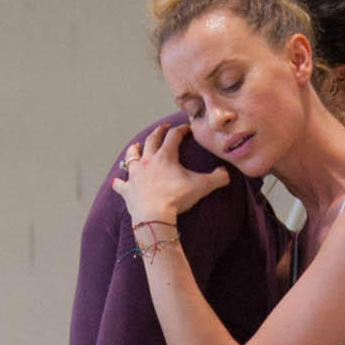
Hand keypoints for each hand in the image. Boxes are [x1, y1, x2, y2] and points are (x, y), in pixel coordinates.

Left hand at [114, 124, 228, 226]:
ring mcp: (135, 175)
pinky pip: (121, 184)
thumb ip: (218, 178)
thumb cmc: (177, 199)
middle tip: (164, 128)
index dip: (181, 130)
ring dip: (134, 150)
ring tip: (136, 146)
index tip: (186, 129)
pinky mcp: (127, 190)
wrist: (154, 216)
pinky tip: (117, 181)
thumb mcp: (202, 186)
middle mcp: (148, 161)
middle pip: (151, 140)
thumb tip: (227, 173)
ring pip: (132, 157)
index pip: (174, 136)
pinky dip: (119, 182)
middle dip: (159, 132)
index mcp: (165, 156)